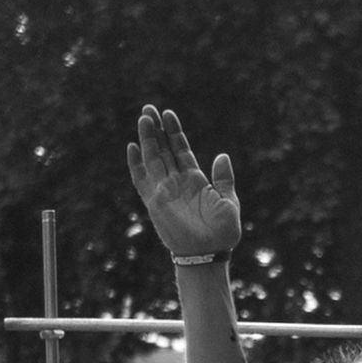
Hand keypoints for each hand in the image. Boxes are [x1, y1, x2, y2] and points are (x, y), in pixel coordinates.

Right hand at [127, 106, 240, 257]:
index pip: (181, 150)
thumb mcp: (229, 202)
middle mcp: (177, 182)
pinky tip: (132, 147)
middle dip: (156, 129)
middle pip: (162, 150)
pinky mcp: (154, 203)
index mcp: (195, 180)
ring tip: (144, 118)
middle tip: (149, 108)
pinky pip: (141, 180)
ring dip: (147, 139)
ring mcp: (164, 191)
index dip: (174, 132)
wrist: (209, 254)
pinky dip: (136, 165)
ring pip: (151, 159)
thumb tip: (222, 156)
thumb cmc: (222, 233)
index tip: (168, 114)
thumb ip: (224, 179)